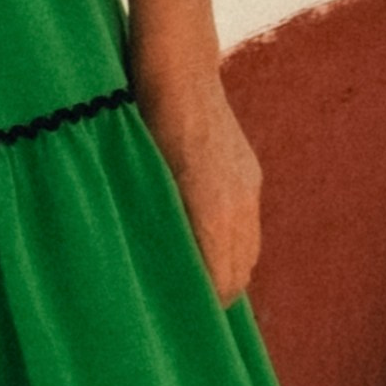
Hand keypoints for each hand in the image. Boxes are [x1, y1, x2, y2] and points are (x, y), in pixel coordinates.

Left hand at [138, 63, 262, 303]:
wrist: (177, 67)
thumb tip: (149, 262)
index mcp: (209, 209)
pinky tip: (208, 244)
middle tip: (184, 309)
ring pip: (247, 252)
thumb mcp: (137, 173)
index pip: (218, 279)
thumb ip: (152, 220)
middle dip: (215, 294)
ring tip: (196, 283)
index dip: (201, 304)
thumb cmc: (138, 116)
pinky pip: (248, 226)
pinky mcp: (249, 174)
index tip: (180, 318)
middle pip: (238, 273)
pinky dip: (232, 243)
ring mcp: (247, 187)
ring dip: (226, 270)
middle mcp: (237, 203)